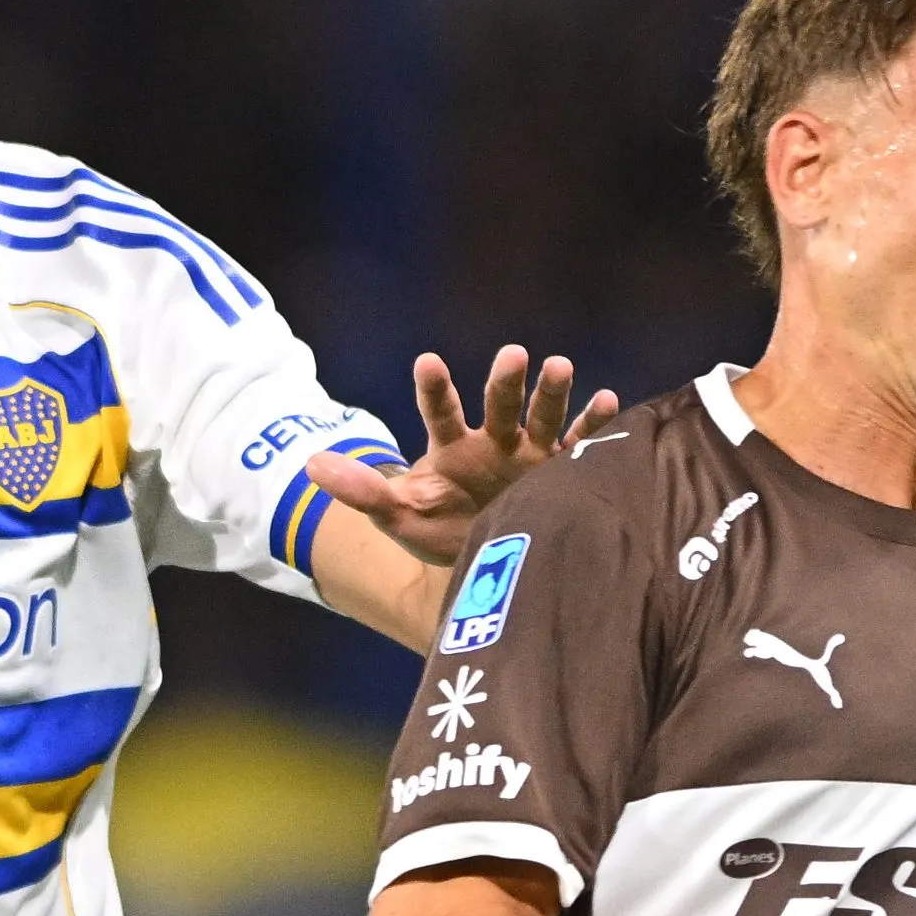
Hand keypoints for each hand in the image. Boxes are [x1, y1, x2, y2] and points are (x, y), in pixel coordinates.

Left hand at [305, 344, 621, 573]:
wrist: (484, 560)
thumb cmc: (438, 529)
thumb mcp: (398, 514)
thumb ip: (361, 491)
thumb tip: (308, 465)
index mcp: (451, 445)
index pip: (439, 411)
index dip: (434, 388)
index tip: (427, 363)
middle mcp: (493, 440)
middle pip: (498, 404)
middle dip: (505, 381)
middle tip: (513, 356)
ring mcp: (529, 452)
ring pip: (541, 415)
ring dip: (551, 392)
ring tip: (561, 366)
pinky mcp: (560, 471)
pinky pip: (580, 444)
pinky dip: (593, 423)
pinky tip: (607, 402)